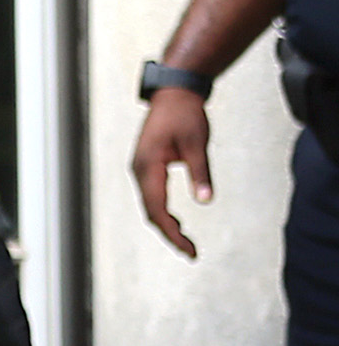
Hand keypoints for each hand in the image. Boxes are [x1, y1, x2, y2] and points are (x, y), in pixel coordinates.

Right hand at [133, 88, 214, 257]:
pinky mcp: (146, 166)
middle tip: (191, 252)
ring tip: (186, 241)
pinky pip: (151, 195)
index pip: (157, 209)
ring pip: (149, 205)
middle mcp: (139, 170)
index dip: (172, 232)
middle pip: (150, 211)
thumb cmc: (185, 115)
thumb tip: (206, 201)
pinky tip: (177, 220)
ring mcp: (140, 168)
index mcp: (148, 166)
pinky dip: (162, 211)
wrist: (173, 94)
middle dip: (169, 234)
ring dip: (166, 224)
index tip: (189, 249)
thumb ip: (200, 173)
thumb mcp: (197, 144)